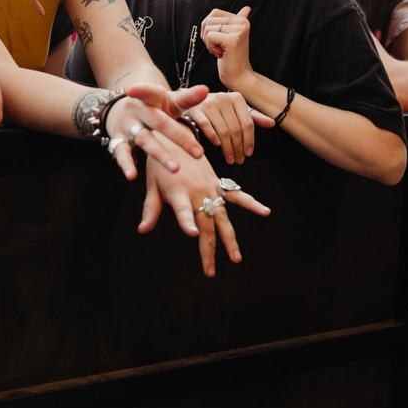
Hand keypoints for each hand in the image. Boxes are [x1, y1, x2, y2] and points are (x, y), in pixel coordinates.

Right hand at [104, 83, 206, 179]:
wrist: (124, 109)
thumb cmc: (154, 106)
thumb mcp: (169, 100)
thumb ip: (187, 98)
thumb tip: (206, 89)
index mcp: (151, 97)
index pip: (149, 92)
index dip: (142, 89)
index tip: (133, 89)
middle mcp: (137, 109)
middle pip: (159, 122)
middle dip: (180, 138)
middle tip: (199, 154)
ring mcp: (127, 125)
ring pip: (144, 139)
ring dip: (160, 154)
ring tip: (176, 168)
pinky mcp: (118, 139)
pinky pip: (121, 153)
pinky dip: (126, 164)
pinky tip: (132, 176)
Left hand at [139, 135, 270, 276]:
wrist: (175, 136)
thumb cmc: (160, 164)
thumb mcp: (152, 184)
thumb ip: (151, 209)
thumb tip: (142, 230)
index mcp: (178, 193)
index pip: (183, 211)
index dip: (187, 222)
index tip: (192, 234)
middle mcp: (197, 192)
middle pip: (205, 224)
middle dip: (208, 248)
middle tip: (209, 271)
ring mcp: (210, 188)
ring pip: (222, 217)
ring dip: (229, 239)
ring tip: (236, 258)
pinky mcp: (218, 183)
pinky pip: (236, 195)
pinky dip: (251, 203)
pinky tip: (265, 212)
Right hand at [186, 91, 273, 163]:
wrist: (191, 100)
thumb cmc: (218, 109)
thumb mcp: (236, 110)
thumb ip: (253, 117)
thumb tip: (272, 123)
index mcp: (237, 98)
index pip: (248, 123)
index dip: (250, 141)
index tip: (248, 153)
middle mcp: (223, 98)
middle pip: (236, 129)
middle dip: (238, 148)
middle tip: (238, 160)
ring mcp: (209, 103)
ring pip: (223, 131)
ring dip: (227, 148)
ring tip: (229, 159)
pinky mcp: (195, 110)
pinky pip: (207, 127)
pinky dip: (213, 138)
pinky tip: (217, 146)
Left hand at [201, 6, 252, 88]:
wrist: (239, 76)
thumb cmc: (232, 57)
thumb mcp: (232, 36)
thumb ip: (236, 22)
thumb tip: (247, 8)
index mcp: (242, 20)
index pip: (214, 13)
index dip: (209, 27)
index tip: (218, 40)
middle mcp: (242, 22)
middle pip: (209, 20)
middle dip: (207, 36)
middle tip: (219, 47)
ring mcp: (238, 31)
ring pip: (207, 29)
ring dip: (209, 43)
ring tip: (221, 51)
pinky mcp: (232, 40)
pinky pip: (209, 37)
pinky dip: (211, 48)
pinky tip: (221, 54)